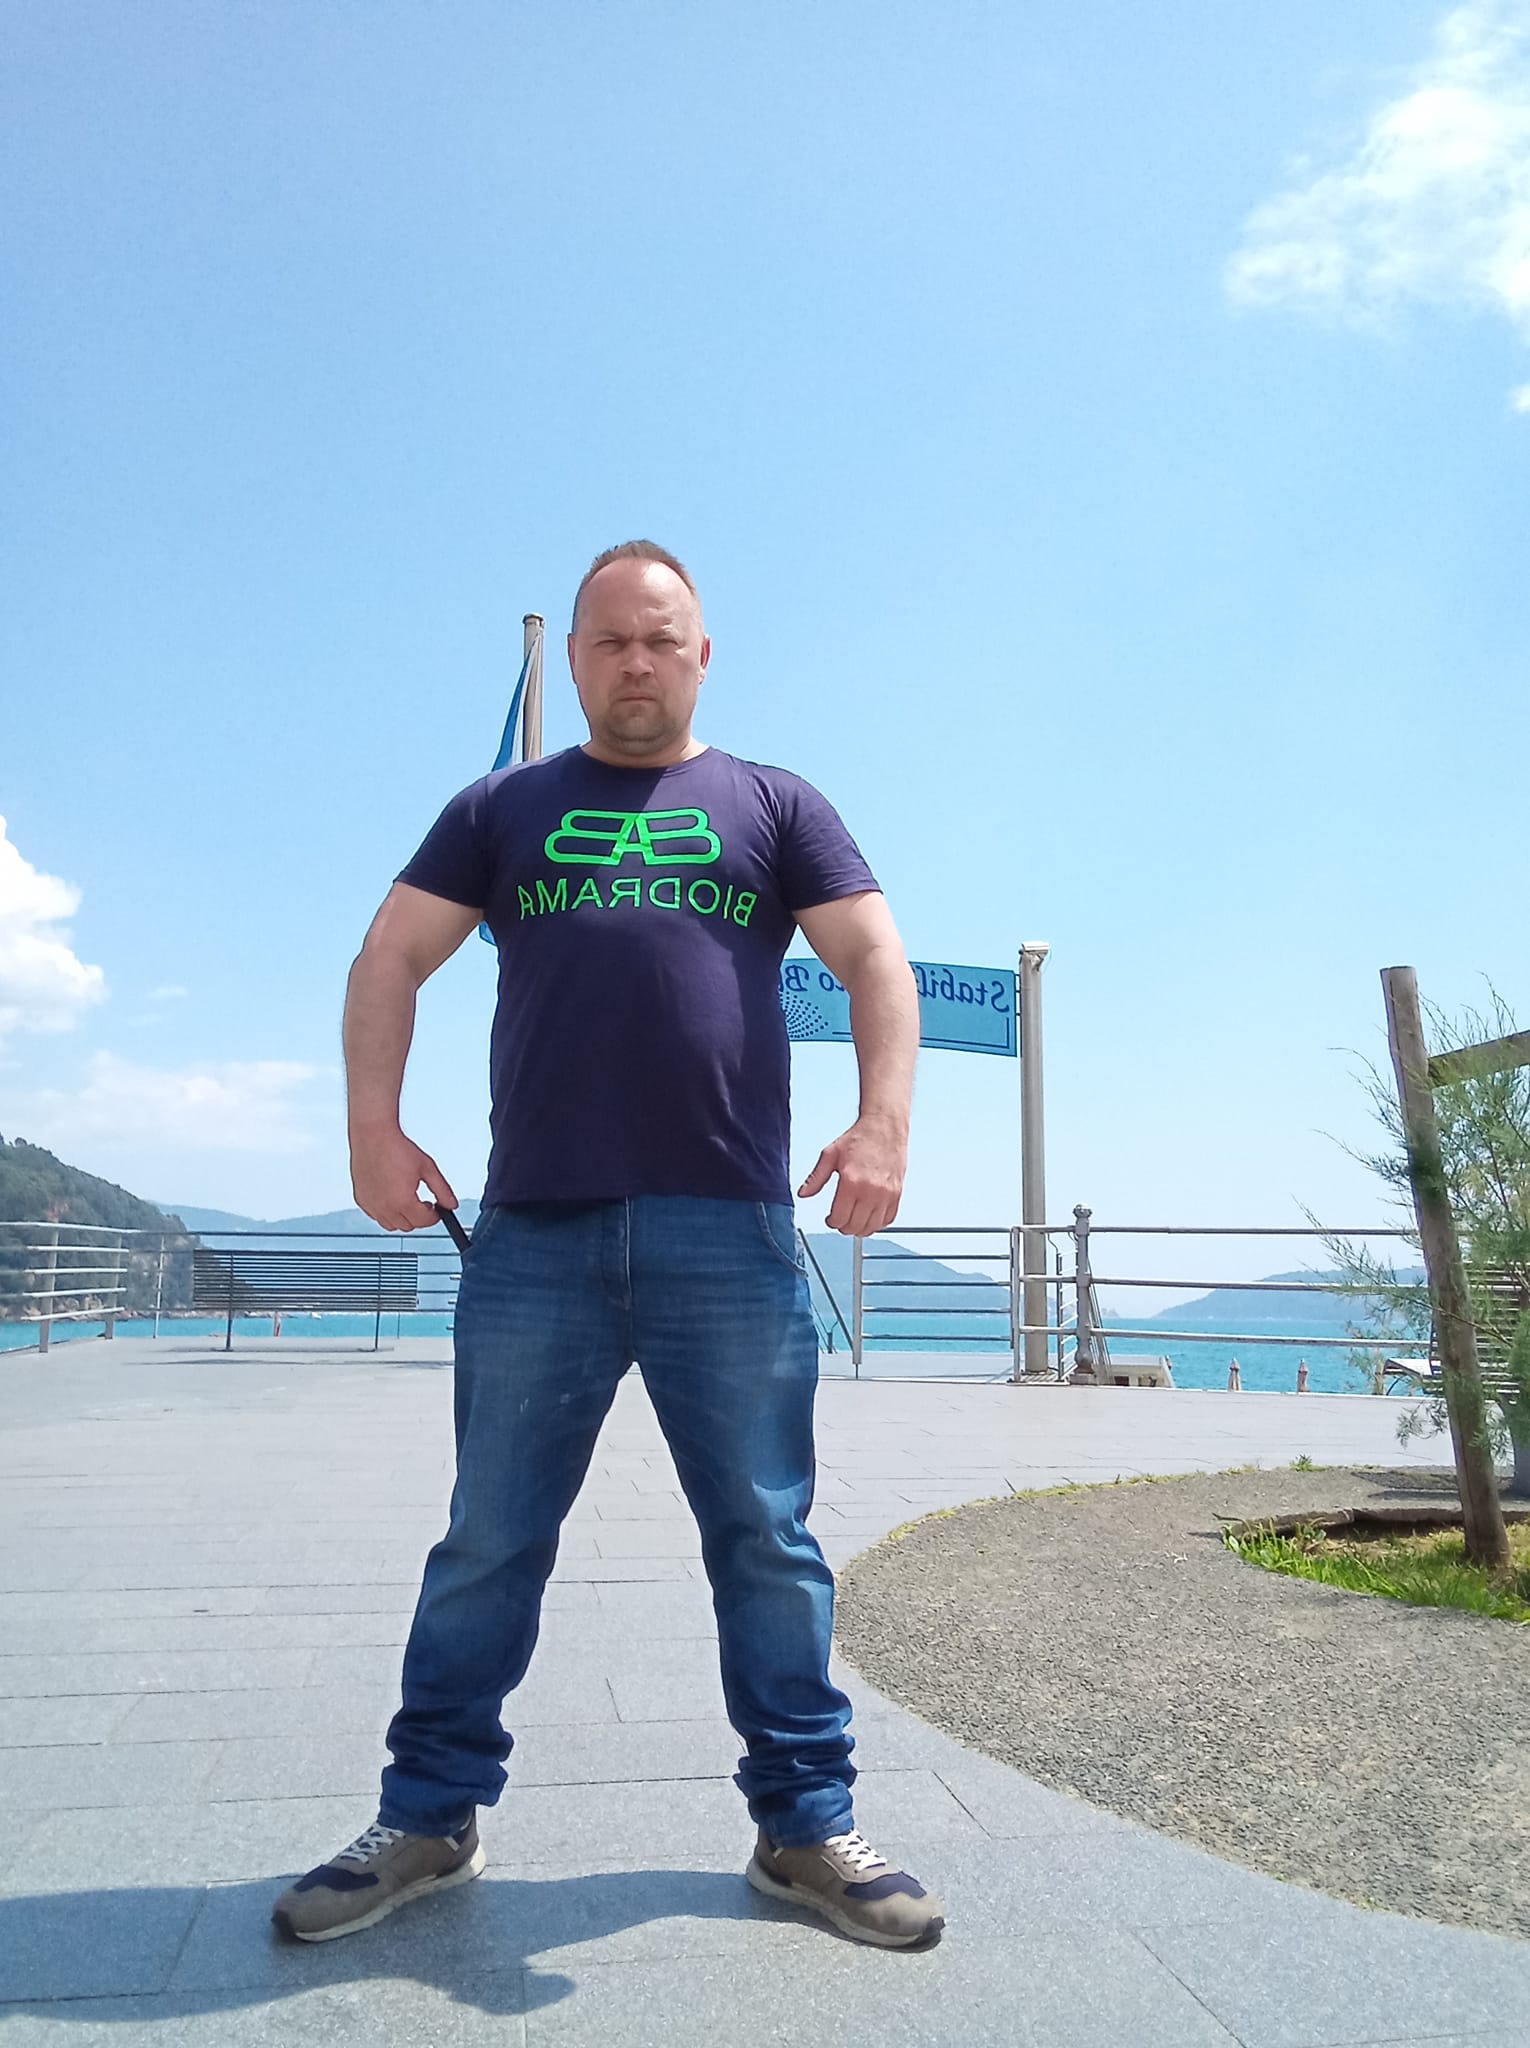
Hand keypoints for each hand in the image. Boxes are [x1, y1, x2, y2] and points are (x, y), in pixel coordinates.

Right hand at [350, 1126, 457, 1231]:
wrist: (373, 1135)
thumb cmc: (397, 1148)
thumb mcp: (428, 1168)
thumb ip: (442, 1190)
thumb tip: (451, 1204)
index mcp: (403, 1201)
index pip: (424, 1221)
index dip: (434, 1216)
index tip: (436, 1210)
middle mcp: (385, 1207)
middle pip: (408, 1226)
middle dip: (419, 1217)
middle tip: (424, 1204)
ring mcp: (371, 1205)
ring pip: (391, 1225)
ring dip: (402, 1217)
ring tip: (408, 1200)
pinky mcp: (360, 1200)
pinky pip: (376, 1216)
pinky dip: (386, 1212)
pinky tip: (392, 1197)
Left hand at [798, 1117, 905, 1235]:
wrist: (884, 1128)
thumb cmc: (860, 1139)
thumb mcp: (830, 1155)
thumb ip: (816, 1177)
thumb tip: (804, 1193)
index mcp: (851, 1181)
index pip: (839, 1218)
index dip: (831, 1222)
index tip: (830, 1219)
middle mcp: (870, 1190)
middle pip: (854, 1226)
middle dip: (844, 1227)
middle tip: (840, 1220)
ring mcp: (886, 1194)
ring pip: (872, 1226)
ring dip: (860, 1228)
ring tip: (854, 1221)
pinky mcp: (897, 1193)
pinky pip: (888, 1219)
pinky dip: (878, 1223)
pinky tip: (870, 1217)